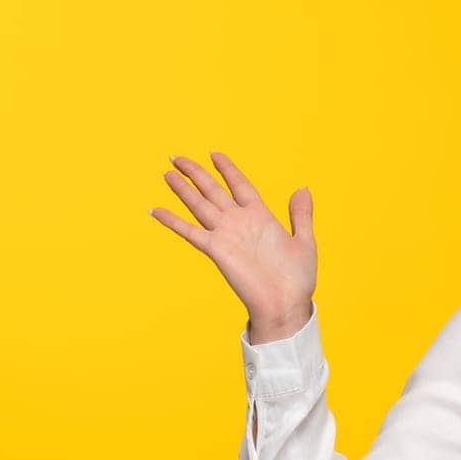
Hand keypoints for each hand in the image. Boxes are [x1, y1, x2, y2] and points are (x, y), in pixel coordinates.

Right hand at [149, 151, 317, 337]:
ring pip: (200, 205)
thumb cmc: (296, 279)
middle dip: (196, 173)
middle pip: (213, 190)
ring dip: (183, 189)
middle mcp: (240, 222)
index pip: (240, 185)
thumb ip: (301, 215)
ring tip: (167, 173)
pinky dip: (173, 221)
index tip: (214, 154)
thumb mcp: (304, 242)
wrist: (285, 305)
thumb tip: (302, 189)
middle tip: (177, 157)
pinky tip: (156, 210)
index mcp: (261, 217)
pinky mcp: (216, 250)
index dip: (227, 169)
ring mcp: (226, 234)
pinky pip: (190, 231)